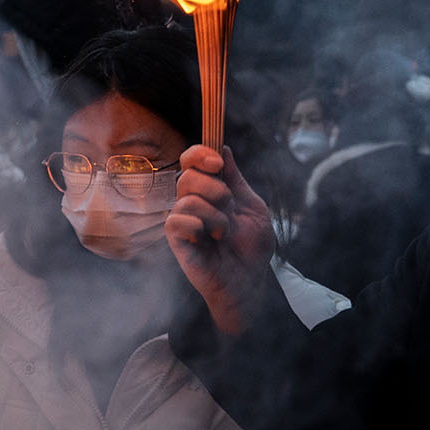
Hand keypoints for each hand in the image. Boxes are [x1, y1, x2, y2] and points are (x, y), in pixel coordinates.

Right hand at [165, 145, 276, 334]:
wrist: (250, 280)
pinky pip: (177, 220)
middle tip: (229, 207)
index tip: (217, 162)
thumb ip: (237, 180)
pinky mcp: (176, 239)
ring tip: (224, 233)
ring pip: (188, 199)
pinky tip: (209, 240)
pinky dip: (199, 227)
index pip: (192, 160)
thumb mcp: (253, 208)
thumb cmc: (252, 248)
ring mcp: (183, 220)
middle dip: (215, 188)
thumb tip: (224, 149)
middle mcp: (192, 201)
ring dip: (216, 216)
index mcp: (209, 190)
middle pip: (188, 175)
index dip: (200, 154)